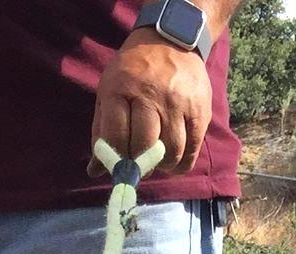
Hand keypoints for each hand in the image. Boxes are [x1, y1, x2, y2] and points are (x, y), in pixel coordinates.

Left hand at [91, 30, 211, 175]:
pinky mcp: (199, 109)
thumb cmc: (133, 73)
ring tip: (158, 161)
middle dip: (140, 166)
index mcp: (121, 89)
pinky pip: (192, 149)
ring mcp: (177, 102)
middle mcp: (150, 94)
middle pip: (145, 146)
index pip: (117, 137)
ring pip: (171, 152)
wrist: (171, 40)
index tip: (120, 166)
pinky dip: (182, 163)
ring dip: (162, 166)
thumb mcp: (110, 92)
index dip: (117, 160)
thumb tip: (95, 171)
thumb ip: (102, 132)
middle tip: (140, 166)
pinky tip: (174, 160)